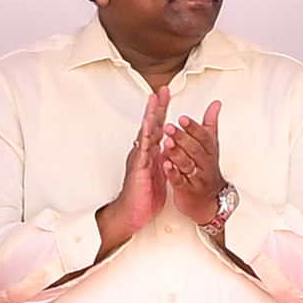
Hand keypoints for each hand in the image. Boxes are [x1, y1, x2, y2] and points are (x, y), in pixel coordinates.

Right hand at [104, 87, 173, 247]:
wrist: (132, 212)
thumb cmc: (144, 196)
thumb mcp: (159, 173)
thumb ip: (163, 159)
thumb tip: (170, 148)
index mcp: (151, 152)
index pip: (157, 127)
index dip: (162, 111)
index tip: (166, 96)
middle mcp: (144, 152)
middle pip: (151, 124)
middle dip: (157, 106)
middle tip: (162, 89)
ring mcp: (140, 158)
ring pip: (146, 132)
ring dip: (150, 115)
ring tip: (154, 100)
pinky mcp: (139, 167)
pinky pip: (143, 149)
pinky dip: (146, 136)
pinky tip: (147, 125)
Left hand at [162, 99, 229, 230]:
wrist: (209, 201)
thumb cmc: (207, 171)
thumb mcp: (210, 146)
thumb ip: (210, 124)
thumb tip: (215, 105)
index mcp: (210, 152)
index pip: (204, 137)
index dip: (193, 128)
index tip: (183, 118)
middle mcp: (205, 165)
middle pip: (195, 149)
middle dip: (182, 137)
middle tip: (170, 127)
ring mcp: (197, 178)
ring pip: (188, 164)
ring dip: (177, 153)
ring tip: (166, 143)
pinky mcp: (187, 191)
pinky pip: (180, 181)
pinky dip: (173, 173)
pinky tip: (166, 166)